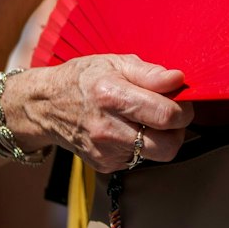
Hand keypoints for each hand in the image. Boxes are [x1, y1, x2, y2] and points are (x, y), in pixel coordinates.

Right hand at [5, 55, 191, 172]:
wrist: (45, 106)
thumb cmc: (82, 79)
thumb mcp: (113, 62)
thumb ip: (150, 73)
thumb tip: (178, 80)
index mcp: (112, 96)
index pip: (166, 115)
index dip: (183, 109)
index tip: (181, 102)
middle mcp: (108, 128)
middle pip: (168, 146)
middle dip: (178, 131)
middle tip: (170, 116)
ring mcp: (105, 151)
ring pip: (156, 155)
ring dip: (161, 139)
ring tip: (147, 121)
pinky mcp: (105, 165)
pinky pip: (138, 159)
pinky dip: (141, 146)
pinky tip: (127, 129)